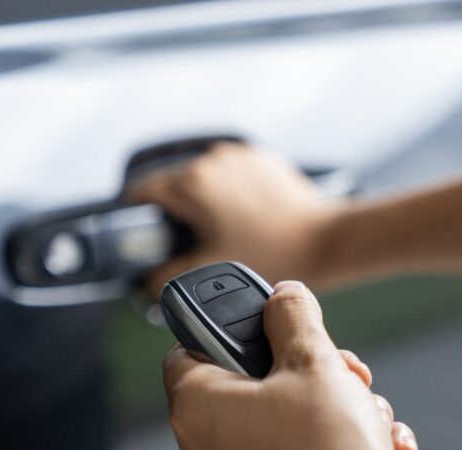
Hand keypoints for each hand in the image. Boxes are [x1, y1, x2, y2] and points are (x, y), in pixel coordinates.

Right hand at [127, 143, 339, 295]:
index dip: (136, 217)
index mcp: (193, 182)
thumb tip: (144, 282)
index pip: (142, 192)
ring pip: (202, 177)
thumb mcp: (210, 270)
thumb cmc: (276, 253)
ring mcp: (239, 156)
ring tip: (219, 230)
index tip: (139, 235)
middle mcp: (214, 160)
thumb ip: (164, 278)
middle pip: (172, 183)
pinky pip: (230, 173)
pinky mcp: (261, 159)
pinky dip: (228, 191)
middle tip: (185, 242)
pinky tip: (242, 217)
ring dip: (202, 199)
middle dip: (173, 212)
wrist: (325, 239)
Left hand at [163, 281, 417, 449]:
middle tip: (342, 372)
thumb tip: (284, 296)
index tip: (268, 320)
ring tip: (368, 415)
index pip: (189, 346)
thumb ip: (294, 318)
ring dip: (338, 405)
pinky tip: (380, 443)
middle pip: (256, 380)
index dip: (230, 325)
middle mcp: (209, 444)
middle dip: (314, 370)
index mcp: (201, 404)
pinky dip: (338, 441)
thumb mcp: (315, 366)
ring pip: (289, 416)